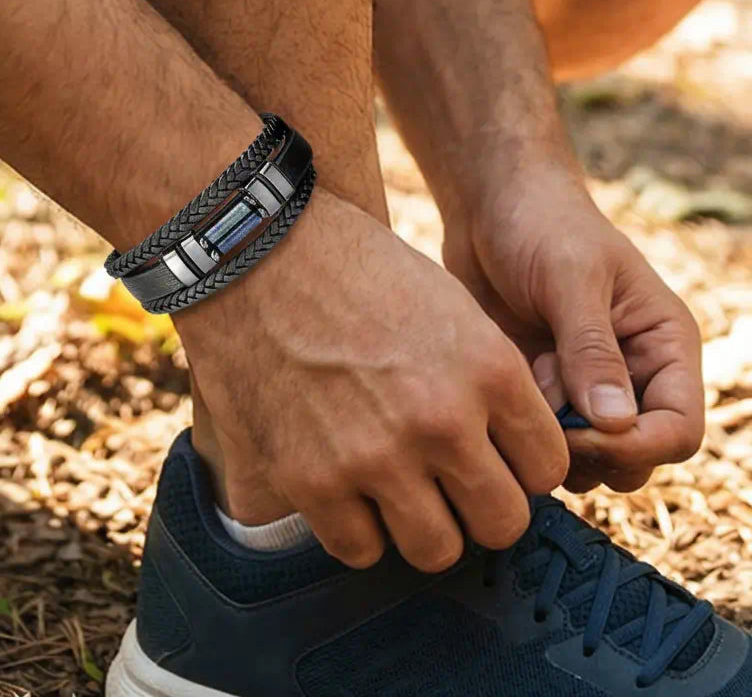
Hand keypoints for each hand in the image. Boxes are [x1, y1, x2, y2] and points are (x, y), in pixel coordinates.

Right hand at [174, 189, 567, 570]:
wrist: (255, 253)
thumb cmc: (352, 268)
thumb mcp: (445, 304)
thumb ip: (485, 379)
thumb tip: (505, 444)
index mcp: (486, 368)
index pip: (547, 467)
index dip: (522, 465)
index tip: (495, 456)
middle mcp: (441, 421)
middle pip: (502, 522)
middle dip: (482, 507)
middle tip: (450, 483)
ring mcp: (375, 457)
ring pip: (436, 549)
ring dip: (422, 525)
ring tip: (397, 488)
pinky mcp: (311, 480)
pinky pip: (360, 549)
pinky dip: (358, 528)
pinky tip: (347, 488)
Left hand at [441, 163, 703, 492]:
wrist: (488, 206)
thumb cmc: (540, 224)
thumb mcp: (570, 277)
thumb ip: (591, 348)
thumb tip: (615, 423)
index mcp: (663, 345)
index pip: (678, 431)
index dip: (635, 446)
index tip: (579, 430)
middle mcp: (632, 374)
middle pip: (633, 458)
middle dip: (588, 451)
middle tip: (539, 414)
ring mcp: (581, 385)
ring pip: (584, 458)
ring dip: (550, 441)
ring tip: (521, 383)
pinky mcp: (538, 387)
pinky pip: (539, 436)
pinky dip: (520, 425)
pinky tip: (500, 381)